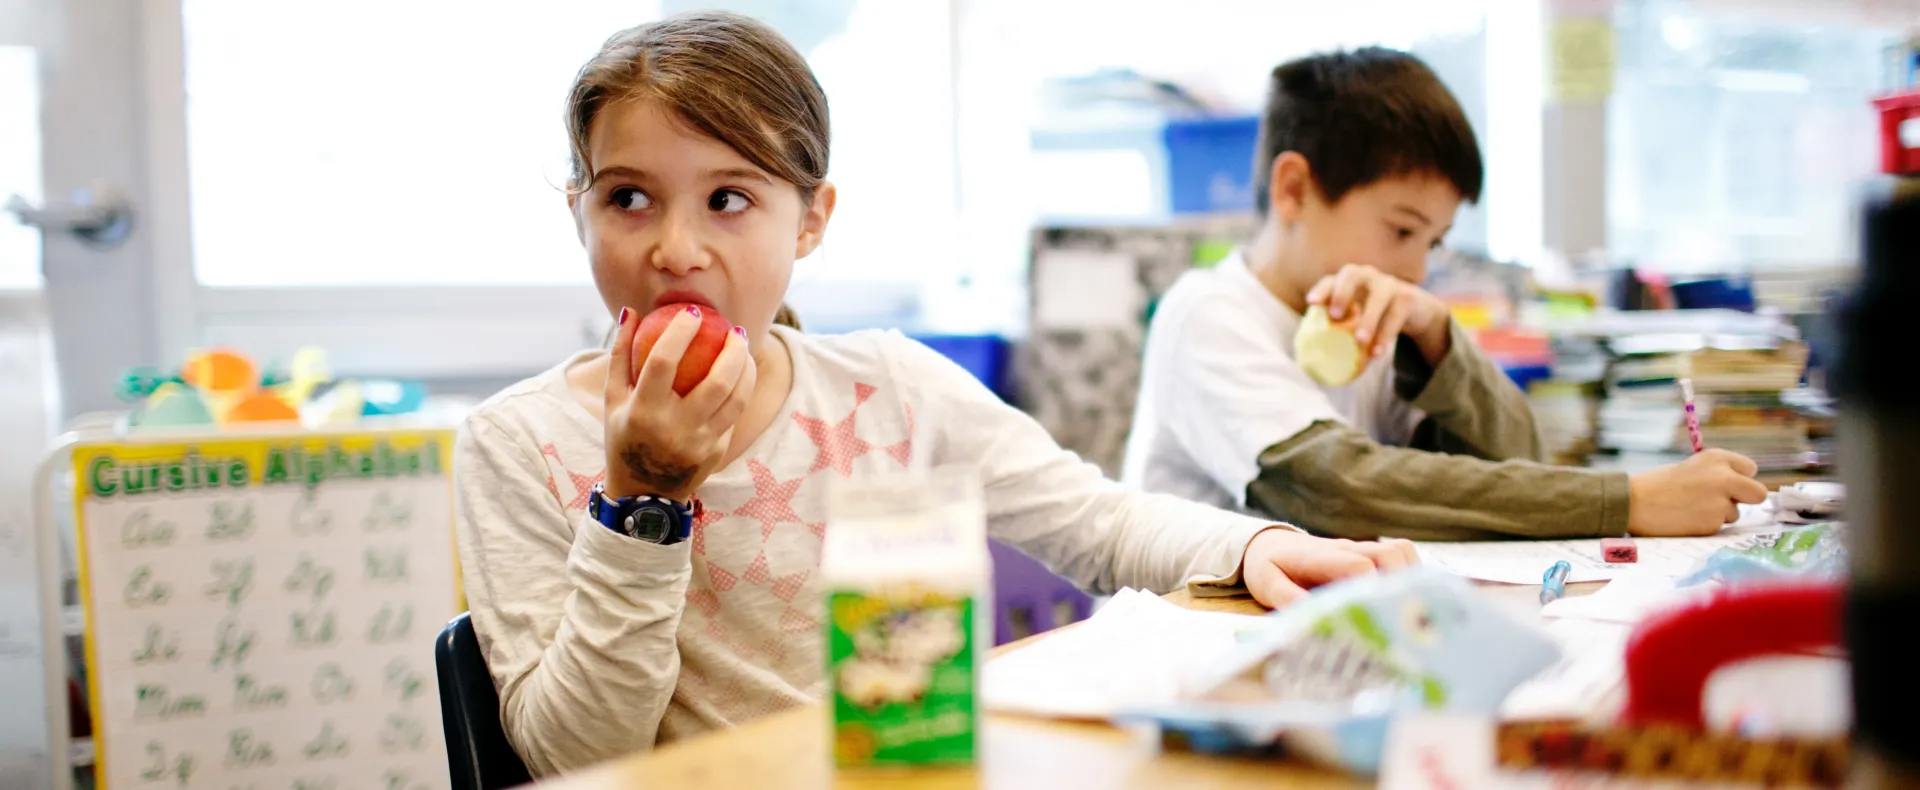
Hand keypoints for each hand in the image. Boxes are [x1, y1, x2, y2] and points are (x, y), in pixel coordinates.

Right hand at [603, 306, 755, 500]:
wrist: (642, 494)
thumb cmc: (624, 435)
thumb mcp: (613, 398)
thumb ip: (621, 354)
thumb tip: (632, 311)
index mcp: (642, 411)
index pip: (663, 362)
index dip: (680, 332)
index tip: (693, 311)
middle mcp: (673, 429)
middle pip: (715, 382)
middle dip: (732, 350)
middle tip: (735, 329)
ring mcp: (698, 444)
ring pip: (736, 401)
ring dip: (746, 369)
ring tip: (743, 348)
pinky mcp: (715, 454)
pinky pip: (733, 417)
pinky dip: (740, 392)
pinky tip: (742, 374)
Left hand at [1242, 528, 1419, 608]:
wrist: (1268, 544)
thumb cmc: (1269, 567)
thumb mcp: (1268, 585)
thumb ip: (1289, 599)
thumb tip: (1315, 616)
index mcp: (1321, 558)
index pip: (1359, 565)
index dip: (1372, 588)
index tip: (1376, 615)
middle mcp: (1346, 549)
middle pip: (1391, 554)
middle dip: (1401, 583)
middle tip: (1399, 617)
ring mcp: (1360, 549)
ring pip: (1401, 551)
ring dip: (1410, 577)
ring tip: (1405, 609)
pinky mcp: (1368, 554)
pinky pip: (1400, 555)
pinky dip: (1410, 574)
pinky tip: (1403, 600)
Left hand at [1305, 264, 1451, 364]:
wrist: (1413, 310)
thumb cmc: (1374, 315)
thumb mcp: (1356, 317)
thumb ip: (1338, 328)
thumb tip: (1314, 359)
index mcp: (1348, 281)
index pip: (1330, 280)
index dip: (1321, 290)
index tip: (1311, 303)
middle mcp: (1367, 276)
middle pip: (1352, 274)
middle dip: (1342, 292)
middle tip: (1336, 315)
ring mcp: (1388, 284)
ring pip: (1378, 298)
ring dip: (1369, 320)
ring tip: (1360, 341)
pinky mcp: (1407, 297)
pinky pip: (1396, 315)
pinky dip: (1386, 334)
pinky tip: (1377, 352)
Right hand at [1627, 449, 1768, 536]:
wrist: (1634, 502)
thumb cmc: (1659, 484)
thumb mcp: (1693, 467)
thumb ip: (1719, 474)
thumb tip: (1742, 490)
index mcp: (1717, 457)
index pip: (1750, 469)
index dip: (1739, 478)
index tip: (1726, 483)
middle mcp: (1724, 477)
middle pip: (1758, 493)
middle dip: (1746, 499)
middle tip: (1726, 501)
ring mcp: (1720, 501)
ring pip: (1735, 513)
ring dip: (1718, 513)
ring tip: (1691, 508)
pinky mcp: (1713, 522)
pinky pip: (1718, 526)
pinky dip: (1705, 524)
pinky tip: (1686, 518)